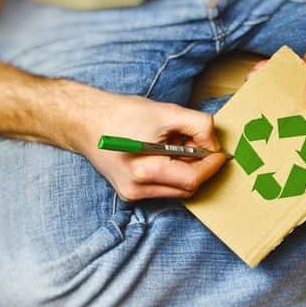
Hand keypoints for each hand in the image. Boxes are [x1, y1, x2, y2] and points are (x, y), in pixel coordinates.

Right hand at [76, 91, 226, 200]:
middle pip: (187, 188)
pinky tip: (165, 154)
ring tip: (178, 145)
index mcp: (144, 171)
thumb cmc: (122, 114)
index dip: (211, 165)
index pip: (192, 178)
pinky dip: (172, 173)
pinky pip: (163, 188)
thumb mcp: (166, 112)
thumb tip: (213, 143)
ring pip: (177, 190)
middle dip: (200, 168)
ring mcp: (132, 194)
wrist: (86, 121)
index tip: (219, 153)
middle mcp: (137, 189)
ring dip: (187, 171)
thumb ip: (198, 125)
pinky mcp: (129, 193)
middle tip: (201, 145)